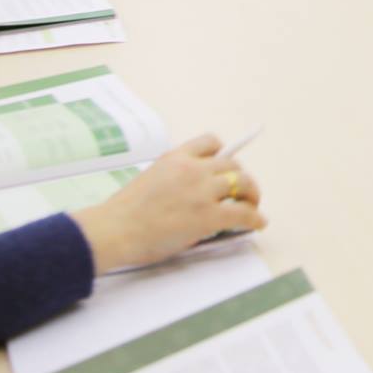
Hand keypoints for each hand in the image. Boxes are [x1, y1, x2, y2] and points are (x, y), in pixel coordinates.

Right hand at [71, 135, 266, 273]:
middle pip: (232, 164)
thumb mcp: (151, 178)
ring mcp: (202, 191)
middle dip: (240, 177)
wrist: (114, 230)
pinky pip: (243, 213)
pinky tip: (258, 223)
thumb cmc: (124, 212)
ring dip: (251, 194)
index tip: (227, 164)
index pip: (211, 142)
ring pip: (243, 183)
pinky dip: (255, 217)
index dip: (223, 153)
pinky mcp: (208, 215)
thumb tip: (196, 191)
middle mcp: (193, 168)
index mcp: (176, 157)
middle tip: (243, 191)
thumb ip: (175, 177)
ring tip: (252, 205)